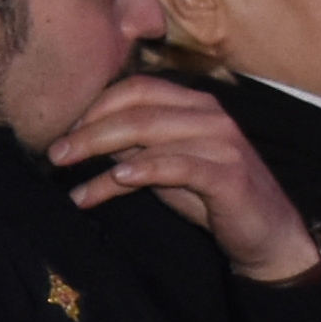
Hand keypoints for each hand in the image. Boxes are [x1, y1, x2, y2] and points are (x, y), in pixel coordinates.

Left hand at [51, 73, 313, 280]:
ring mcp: (222, 142)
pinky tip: (117, 177)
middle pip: (137, 109)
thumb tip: (85, 138)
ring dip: (102, 151)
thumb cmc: (211, 197)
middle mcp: (209, 116)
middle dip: (88, 130)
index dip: (95, 105)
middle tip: (54, 152)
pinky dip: (144, 169)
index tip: (62, 130)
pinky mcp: (228, 175)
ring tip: (70, 173)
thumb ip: (133, 148)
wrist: (266, 233)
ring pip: (151, 133)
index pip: (137, 88)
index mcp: (194, 104)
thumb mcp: (166, 167)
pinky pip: (178, 166)